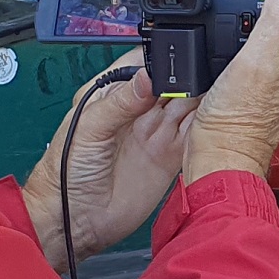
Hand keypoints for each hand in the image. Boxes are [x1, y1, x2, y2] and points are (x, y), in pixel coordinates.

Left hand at [26, 50, 198, 269]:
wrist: (74, 221)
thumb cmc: (65, 172)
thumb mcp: (88, 128)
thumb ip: (119, 102)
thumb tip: (146, 77)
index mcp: (113, 93)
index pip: (145, 63)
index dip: (163, 58)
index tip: (181, 57)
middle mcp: (138, 110)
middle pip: (174, 82)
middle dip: (190, 77)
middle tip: (201, 79)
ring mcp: (156, 133)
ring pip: (189, 106)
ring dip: (202, 100)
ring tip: (213, 97)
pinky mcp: (170, 157)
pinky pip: (194, 136)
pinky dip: (206, 128)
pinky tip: (213, 121)